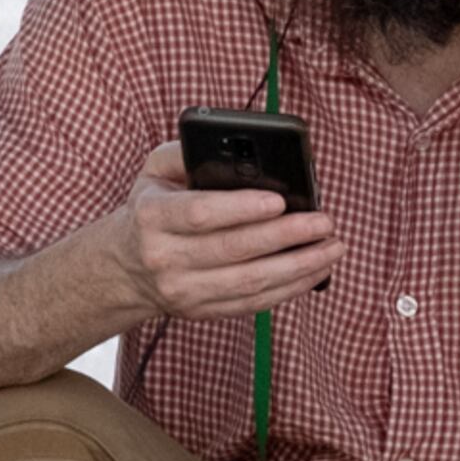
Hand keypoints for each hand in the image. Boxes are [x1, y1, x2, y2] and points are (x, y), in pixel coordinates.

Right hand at [109, 143, 341, 321]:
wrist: (126, 266)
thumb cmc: (153, 207)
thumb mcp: (155, 172)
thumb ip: (187, 152)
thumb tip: (231, 148)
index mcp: (152, 216)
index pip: (200, 214)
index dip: (242, 208)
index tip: (280, 201)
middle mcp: (164, 258)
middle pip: (233, 250)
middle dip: (286, 236)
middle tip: (324, 222)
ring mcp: (184, 290)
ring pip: (249, 282)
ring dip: (299, 266)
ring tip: (332, 247)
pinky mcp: (202, 311)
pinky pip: (253, 303)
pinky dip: (290, 289)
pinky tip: (317, 271)